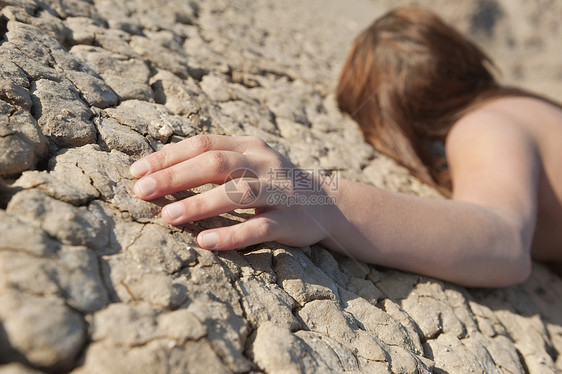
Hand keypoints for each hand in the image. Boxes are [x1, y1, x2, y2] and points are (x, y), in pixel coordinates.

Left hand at [130, 135, 337, 249]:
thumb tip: (163, 167)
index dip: (169, 156)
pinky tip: (205, 241)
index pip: (204, 144)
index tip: (138, 172)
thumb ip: (217, 158)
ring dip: (200, 203)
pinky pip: (258, 228)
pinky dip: (231, 234)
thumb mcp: (251, 161)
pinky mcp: (290, 222)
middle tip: (143, 191)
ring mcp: (279, 193)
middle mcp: (264, 165)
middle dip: (177, 176)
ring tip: (167, 216)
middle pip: (217, 164)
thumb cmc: (275, 182)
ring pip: (237, 194)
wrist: (328, 202)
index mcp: (249, 147)